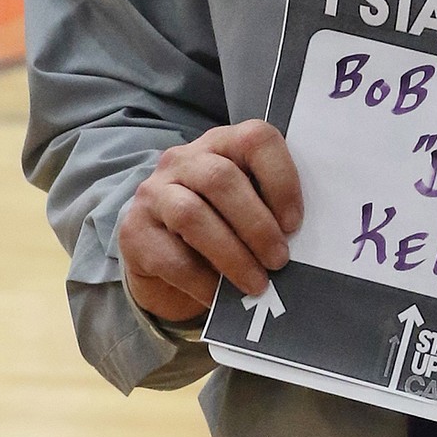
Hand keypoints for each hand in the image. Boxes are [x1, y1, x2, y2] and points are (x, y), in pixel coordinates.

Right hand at [119, 119, 302, 323]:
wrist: (164, 257)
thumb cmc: (222, 226)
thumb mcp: (247, 207)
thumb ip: (270, 209)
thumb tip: (302, 241)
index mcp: (222, 143)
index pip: (255, 139)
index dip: (281, 178)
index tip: (295, 223)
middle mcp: (183, 160)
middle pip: (221, 179)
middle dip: (256, 224)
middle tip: (279, 260)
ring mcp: (154, 193)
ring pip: (191, 214)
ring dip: (231, 254)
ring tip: (257, 283)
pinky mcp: (134, 231)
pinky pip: (170, 257)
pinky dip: (202, 281)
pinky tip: (220, 297)